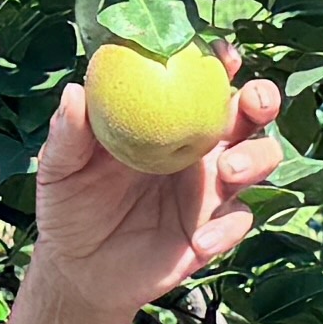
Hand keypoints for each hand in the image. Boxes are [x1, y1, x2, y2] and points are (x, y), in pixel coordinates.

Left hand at [25, 62, 286, 323]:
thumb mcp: (61, 168)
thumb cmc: (68, 203)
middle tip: (253, 101)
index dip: (220, 62)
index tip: (223, 54)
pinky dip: (226, 228)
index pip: (202, 81)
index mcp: (166, 120)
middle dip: (261, 99)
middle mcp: (199, 149)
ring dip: (256, 159)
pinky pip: (236, 223)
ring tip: (228, 171)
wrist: (76, 268)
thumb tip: (75, 92)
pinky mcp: (213, 231)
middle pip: (247, 114)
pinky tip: (201, 240)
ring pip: (258, 161)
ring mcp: (210, 190)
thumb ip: (69, 133)